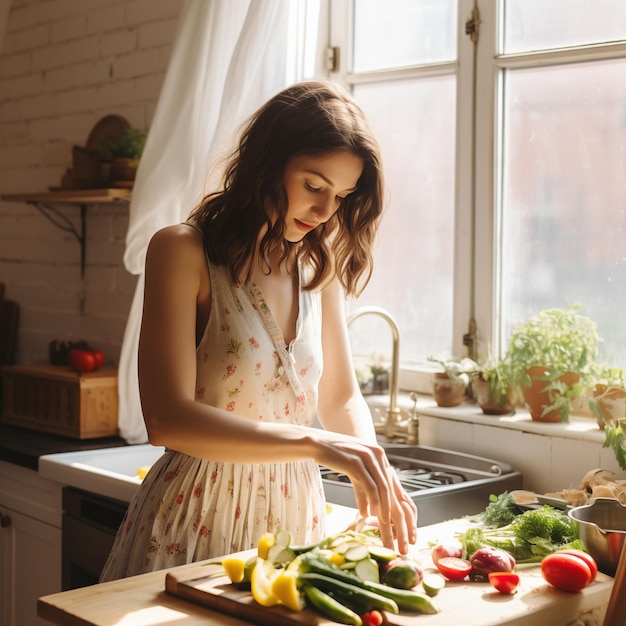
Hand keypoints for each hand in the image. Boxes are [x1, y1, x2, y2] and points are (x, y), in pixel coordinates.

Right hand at [313, 434, 416, 552]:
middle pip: (392, 490)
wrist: (316, 443)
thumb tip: (366, 512)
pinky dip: (373, 501)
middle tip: (398, 535)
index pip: (395, 486)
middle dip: (397, 516)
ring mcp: (368, 457)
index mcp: (380, 456)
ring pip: (383, 489)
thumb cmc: (334, 457)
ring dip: (385, 511)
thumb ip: (363, 489)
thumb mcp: (353, 472)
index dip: (401, 509)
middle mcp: (378, 455)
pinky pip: (370, 485)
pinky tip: (370, 514)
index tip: (404, 530)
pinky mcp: (356, 462)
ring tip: (385, 527)